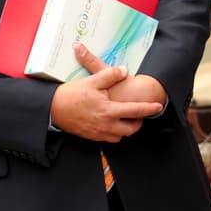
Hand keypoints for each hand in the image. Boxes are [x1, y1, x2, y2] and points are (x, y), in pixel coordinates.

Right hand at [49, 44, 163, 141]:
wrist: (52, 109)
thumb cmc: (72, 94)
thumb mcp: (92, 80)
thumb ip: (110, 75)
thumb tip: (125, 71)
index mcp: (109, 110)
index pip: (135, 111)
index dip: (149, 109)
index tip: (158, 106)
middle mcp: (106, 125)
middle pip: (131, 129)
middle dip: (138, 123)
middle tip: (139, 114)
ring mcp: (98, 132)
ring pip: (120, 136)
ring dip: (126, 129)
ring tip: (126, 118)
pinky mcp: (91, 136)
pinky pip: (108, 139)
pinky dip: (114, 133)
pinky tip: (112, 123)